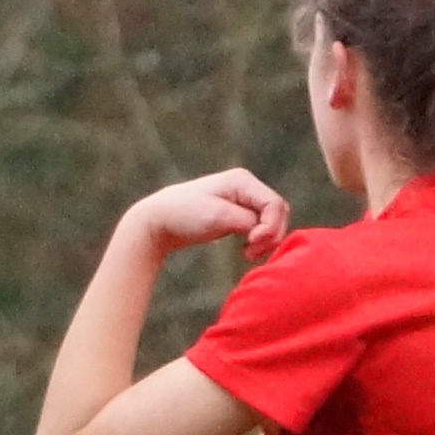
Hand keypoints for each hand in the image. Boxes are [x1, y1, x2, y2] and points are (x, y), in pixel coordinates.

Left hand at [123, 169, 288, 262]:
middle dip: (270, 235)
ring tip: (247, 254)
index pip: (275, 204)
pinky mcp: (238, 214)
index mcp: (242, 180)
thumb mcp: (217, 217)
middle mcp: (246, 187)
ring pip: (271, 221)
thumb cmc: (182, 215)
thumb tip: (267, 229)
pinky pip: (261, 227)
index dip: (270, 226)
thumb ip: (248, 220)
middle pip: (278, 212)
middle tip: (249, 253)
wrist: (156, 222)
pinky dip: (258, 240)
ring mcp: (243, 200)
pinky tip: (246, 251)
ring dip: (266, 240)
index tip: (251, 242)